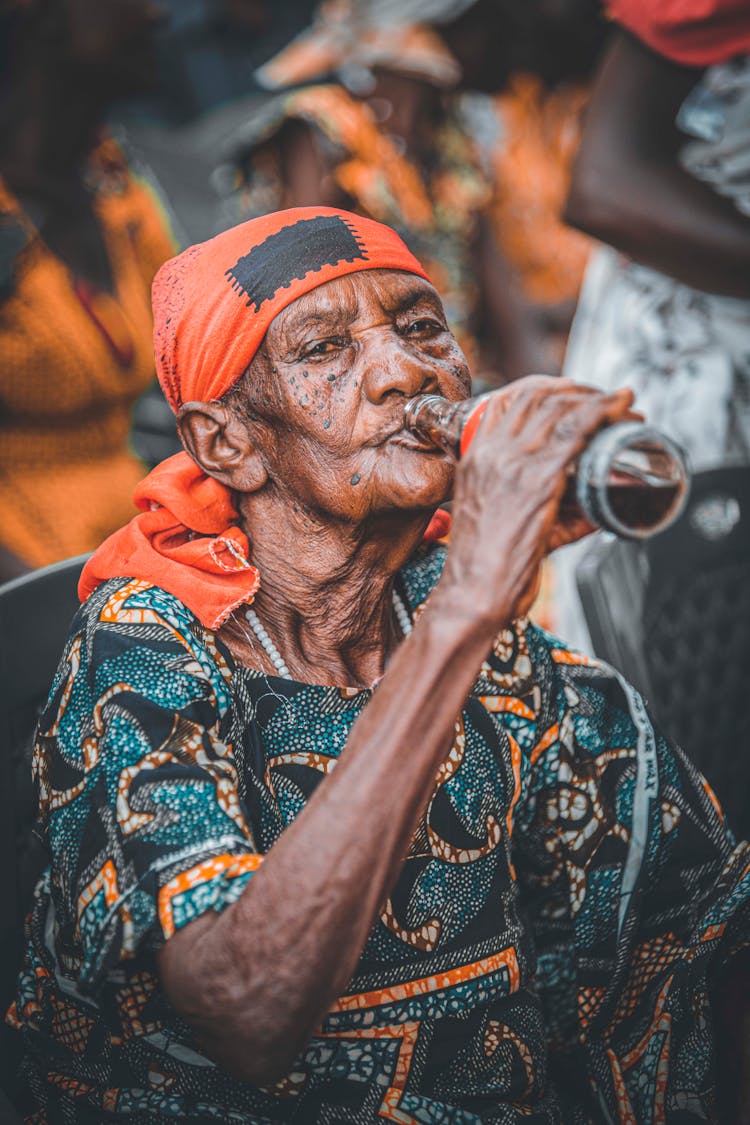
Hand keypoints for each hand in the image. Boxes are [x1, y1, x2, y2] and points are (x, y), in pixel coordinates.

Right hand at [440, 376, 635, 627]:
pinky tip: (623, 408)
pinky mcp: (538, 479)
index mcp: (475, 458)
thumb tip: (596, 508)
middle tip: (607, 399)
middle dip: (578, 389)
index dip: (548, 387)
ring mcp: (513, 463)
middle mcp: (491, 452)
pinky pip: (576, 431)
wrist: (473, 593)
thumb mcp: (508, 524)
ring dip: (598, 398)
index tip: (575, 393)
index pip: (510, 400)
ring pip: (560, 407)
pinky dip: (605, 412)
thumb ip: (550, 510)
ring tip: (623, 405)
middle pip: (538, 395)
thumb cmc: (486, 570)